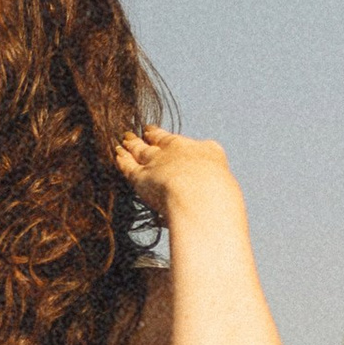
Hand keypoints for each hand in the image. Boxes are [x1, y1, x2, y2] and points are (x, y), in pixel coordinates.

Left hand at [115, 128, 241, 215]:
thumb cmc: (220, 202)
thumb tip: (218, 213)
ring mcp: (160, 161)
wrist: (201, 198)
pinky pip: (128, 165)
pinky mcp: (141, 175)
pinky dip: (122, 160)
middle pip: (164, 140)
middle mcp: (182, 151)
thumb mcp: (225, 194)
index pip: (193, 144)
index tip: (173, 138)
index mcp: (208, 152)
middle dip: (154, 136)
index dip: (181, 141)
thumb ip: (216, 197)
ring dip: (134, 144)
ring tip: (126, 139)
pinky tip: (117, 154)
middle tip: (146, 131)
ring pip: (143, 150)